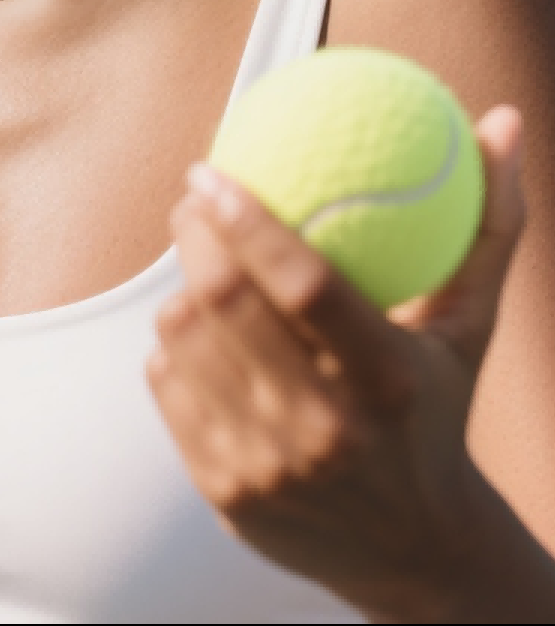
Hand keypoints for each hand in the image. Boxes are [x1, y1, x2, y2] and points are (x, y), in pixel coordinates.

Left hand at [147, 107, 523, 619]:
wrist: (413, 550)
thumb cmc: (436, 407)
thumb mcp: (467, 325)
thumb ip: (486, 225)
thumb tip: (502, 119)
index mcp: (388, 379)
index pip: (303, 283)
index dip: (246, 217)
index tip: (211, 170)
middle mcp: (327, 429)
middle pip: (224, 301)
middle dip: (192, 232)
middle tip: (194, 198)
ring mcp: (269, 466)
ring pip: (182, 337)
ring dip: (183, 288)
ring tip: (204, 265)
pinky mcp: (225, 492)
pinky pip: (166, 383)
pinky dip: (175, 346)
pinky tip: (200, 334)